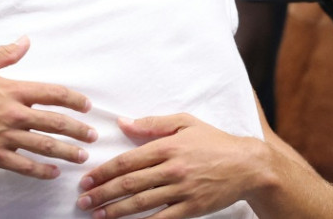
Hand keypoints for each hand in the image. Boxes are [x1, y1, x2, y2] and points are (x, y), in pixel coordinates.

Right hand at [0, 36, 96, 179]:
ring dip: (67, 152)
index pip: (53, 93)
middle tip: (93, 135)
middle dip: (79, 130)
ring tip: (82, 157)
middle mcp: (13, 113)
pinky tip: (53, 173)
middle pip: (55, 122)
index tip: (86, 106)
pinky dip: (41, 171)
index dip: (74, 99)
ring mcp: (4, 136)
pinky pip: (23, 166)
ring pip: (44, 146)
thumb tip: (26, 41)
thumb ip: (4, 53)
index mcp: (12, 89)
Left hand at [77, 114, 264, 218]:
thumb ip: (152, 124)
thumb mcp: (185, 122)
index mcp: (167, 147)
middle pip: (130, 183)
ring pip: (142, 203)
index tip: (87, 179)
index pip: (127, 161)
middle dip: (103, 193)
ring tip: (97, 215)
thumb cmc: (214, 141)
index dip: (104, 171)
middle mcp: (172, 169)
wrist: (249, 165)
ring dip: (116, 210)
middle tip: (83, 200)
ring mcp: (182, 190)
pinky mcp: (192, 208)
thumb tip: (122, 123)